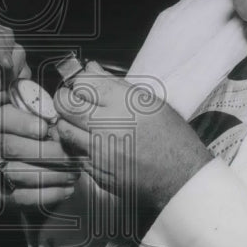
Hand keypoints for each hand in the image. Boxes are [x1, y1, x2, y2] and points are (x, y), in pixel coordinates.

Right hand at [0, 104, 80, 208]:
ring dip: (51, 175)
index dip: (24, 123)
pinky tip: (67, 188)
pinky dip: (49, 194)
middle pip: (12, 147)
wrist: (41, 172)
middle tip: (70, 156)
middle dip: (46, 153)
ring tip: (73, 173)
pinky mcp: (5, 194)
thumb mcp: (46, 120)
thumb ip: (50, 114)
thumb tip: (64, 110)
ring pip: (18, 173)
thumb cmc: (47, 139)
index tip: (45, 128)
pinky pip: (24, 197)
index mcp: (4, 122)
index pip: (4, 117)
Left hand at [54, 61, 212, 210]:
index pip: (82, 83)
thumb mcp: (149, 102)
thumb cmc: (171, 138)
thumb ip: (114, 84)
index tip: (82, 84)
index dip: (79, 81)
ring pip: (64, 130)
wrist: (182, 177)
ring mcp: (100, 153)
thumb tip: (91, 69)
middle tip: (72, 100)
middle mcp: (109, 127)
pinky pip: (74, 154)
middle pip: (65, 105)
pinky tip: (91, 143)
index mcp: (124, 104)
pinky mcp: (97, 173)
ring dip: (67, 122)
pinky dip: (77, 145)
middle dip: (64, 99)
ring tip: (79, 122)